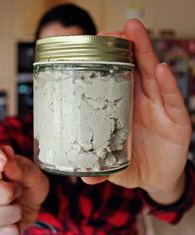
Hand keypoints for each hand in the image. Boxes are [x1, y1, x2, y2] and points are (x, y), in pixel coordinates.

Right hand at [0, 130, 48, 234]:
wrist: (35, 202)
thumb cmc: (29, 182)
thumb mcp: (31, 172)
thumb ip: (19, 165)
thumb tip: (5, 152)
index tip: (3, 162)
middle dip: (3, 191)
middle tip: (18, 190)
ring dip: (11, 212)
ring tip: (18, 206)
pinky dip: (10, 232)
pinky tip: (15, 224)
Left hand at [83, 19, 191, 203]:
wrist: (157, 178)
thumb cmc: (133, 166)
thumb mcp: (115, 167)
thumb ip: (100, 168)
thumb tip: (83, 176)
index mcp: (121, 110)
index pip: (114, 80)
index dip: (106, 63)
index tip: (95, 45)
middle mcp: (140, 104)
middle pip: (134, 70)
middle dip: (125, 48)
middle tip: (115, 29)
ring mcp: (159, 109)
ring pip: (152, 76)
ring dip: (145, 53)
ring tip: (134, 32)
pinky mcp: (176, 120)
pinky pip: (171, 99)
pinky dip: (167, 85)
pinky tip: (161, 70)